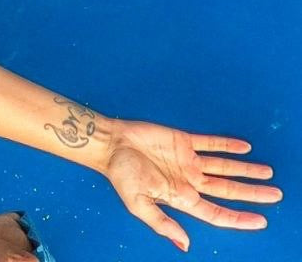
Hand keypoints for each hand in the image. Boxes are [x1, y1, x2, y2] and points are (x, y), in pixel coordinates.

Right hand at [103, 119, 280, 250]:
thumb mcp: (138, 204)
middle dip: (252, 193)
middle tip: (277, 194)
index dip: (240, 218)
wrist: (109, 143)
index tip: (262, 220)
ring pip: (224, 167)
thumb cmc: (121, 175)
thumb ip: (162, 223)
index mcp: (182, 198)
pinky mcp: (183, 140)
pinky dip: (227, 145)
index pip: (218, 213)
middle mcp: (190, 181)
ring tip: (268, 172)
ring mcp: (188, 160)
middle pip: (228, 189)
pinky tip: (244, 146)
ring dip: (246, 169)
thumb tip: (186, 245)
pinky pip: (210, 143)